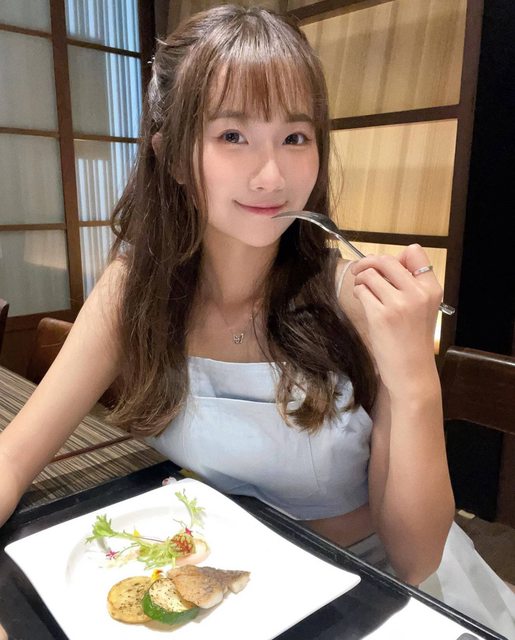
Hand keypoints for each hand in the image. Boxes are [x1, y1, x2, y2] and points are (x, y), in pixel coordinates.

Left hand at [350, 244, 442, 396]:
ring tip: (362, 290)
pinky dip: (358, 292)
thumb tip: (384, 264)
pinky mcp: (380, 315)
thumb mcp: (422, 309)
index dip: (396, 256)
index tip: (385, 268)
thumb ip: (410, 285)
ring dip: (361, 279)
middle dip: (368, 262)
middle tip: (360, 271)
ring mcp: (399, 303)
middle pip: (387, 259)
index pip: (415, 252)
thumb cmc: (413, 342)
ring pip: (370, 274)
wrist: (411, 372)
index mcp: (431, 289)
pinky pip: (362, 290)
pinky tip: (362, 300)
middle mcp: (417, 292)